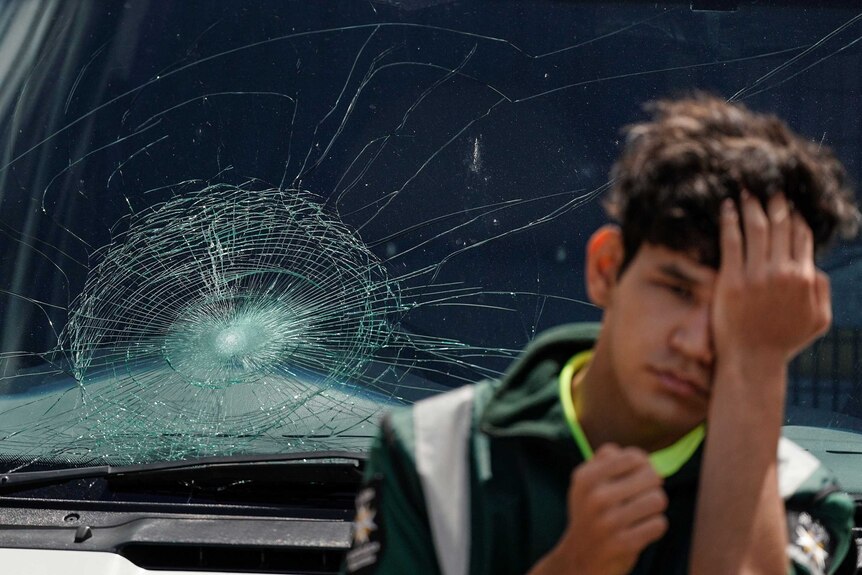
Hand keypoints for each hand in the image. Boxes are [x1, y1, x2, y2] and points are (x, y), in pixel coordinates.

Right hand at [534, 444, 667, 574]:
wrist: (580, 558)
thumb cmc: (591, 514)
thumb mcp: (586, 483)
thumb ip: (607, 460)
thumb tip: (643, 458)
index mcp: (586, 478)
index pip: (633, 457)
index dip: (643, 464)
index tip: (638, 475)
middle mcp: (595, 498)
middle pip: (651, 475)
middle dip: (652, 486)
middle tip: (641, 496)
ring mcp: (609, 522)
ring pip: (658, 500)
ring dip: (654, 508)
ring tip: (640, 513)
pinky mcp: (624, 544)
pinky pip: (659, 524)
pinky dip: (654, 526)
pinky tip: (640, 529)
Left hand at [712, 192, 830, 367]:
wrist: (752, 358)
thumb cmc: (783, 341)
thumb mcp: (818, 320)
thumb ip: (821, 291)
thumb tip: (815, 267)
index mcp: (804, 278)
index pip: (801, 237)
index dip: (795, 218)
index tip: (788, 205)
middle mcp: (782, 272)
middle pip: (781, 227)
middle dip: (776, 204)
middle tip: (769, 188)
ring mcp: (756, 275)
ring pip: (756, 229)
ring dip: (752, 206)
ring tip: (746, 191)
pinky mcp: (731, 279)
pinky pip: (731, 242)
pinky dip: (729, 221)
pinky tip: (727, 208)